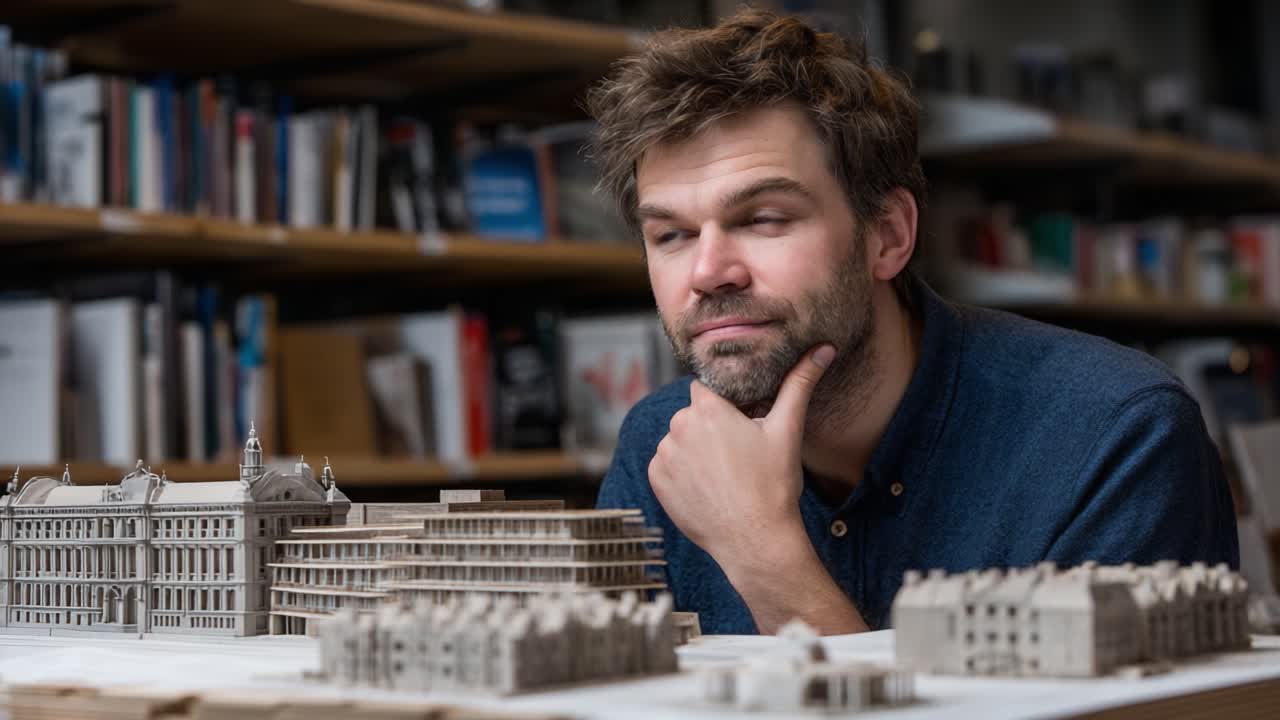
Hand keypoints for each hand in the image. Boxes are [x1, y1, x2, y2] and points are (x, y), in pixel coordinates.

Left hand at [648, 344, 834, 577]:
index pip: (707, 388)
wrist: (754, 541)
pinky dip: (682, 471)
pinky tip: (708, 486)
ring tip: (724, 472)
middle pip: (693, 414)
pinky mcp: (656, 481)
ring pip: (679, 439)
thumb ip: (800, 384)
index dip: (724, 402)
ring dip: (695, 448)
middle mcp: (678, 427)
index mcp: (708, 409)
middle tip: (738, 450)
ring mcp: (664, 456)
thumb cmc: (773, 485)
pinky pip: (667, 464)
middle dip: (711, 426)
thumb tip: (823, 349)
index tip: (740, 420)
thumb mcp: (787, 431)